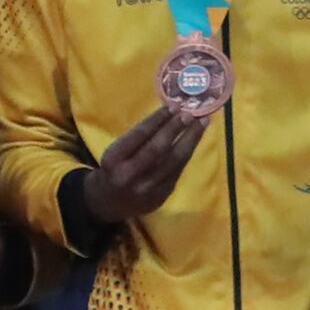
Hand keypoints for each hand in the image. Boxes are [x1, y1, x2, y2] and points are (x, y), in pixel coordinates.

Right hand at [79, 101, 202, 228]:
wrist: (108, 204)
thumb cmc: (113, 169)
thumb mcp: (115, 151)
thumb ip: (138, 138)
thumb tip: (169, 114)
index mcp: (114, 159)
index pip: (139, 135)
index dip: (159, 119)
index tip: (174, 105)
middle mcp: (130, 175)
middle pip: (158, 148)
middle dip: (176, 128)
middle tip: (190, 113)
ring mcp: (147, 188)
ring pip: (173, 161)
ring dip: (191, 140)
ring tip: (202, 123)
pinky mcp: (161, 196)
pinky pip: (177, 171)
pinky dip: (188, 153)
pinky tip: (195, 140)